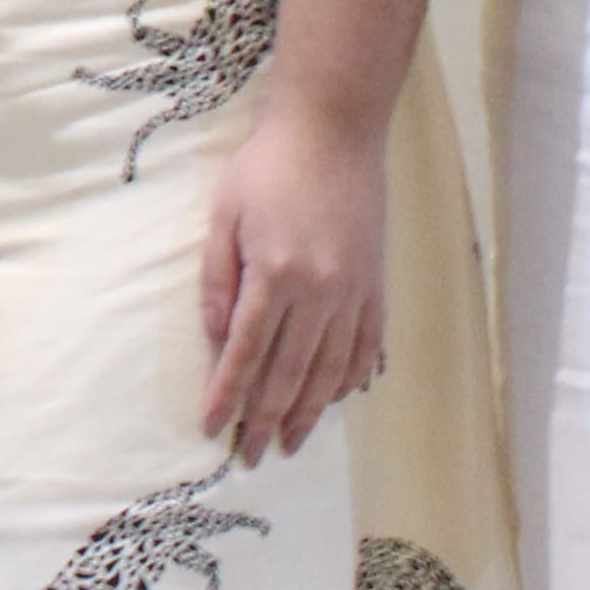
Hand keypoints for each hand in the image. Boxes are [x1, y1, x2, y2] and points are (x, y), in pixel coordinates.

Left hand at [195, 93, 388, 464]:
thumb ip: (217, 281)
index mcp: (274, 275)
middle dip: (267, 420)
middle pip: (288, 374)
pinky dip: (349, 379)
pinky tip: (334, 399)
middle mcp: (318, 293)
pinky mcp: (376, 285)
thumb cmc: (268, 167)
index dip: (228, 396)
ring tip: (291, 443)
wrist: (334, 132)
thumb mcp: (224, 216)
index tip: (213, 428)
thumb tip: (217, 341)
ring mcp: (353, 292)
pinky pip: (365, 346)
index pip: (244, 354)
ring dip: (308, 412)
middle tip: (252, 456)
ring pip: (329, 370)